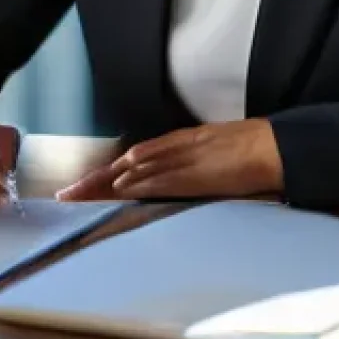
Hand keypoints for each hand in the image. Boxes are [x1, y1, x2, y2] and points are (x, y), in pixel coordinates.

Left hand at [54, 119, 282, 201]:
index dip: (106, 175)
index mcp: (177, 145)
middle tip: (66, 194)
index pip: (132, 161)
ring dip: (107, 182)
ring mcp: (183, 159)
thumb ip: (188, 161)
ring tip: (80, 192)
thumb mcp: (210, 151)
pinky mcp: (195, 172)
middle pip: (125, 166)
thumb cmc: (247, 151)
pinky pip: (161, 176)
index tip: (84, 186)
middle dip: (95, 182)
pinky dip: (139, 180)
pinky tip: (121, 185)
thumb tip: (166, 178)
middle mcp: (173, 149)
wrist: (272, 147)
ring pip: (136, 170)